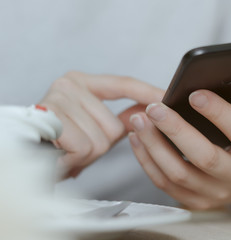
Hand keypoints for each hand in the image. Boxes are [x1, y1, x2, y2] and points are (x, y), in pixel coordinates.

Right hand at [39, 71, 163, 177]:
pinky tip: (63, 155)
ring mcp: (58, 99)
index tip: (169, 97)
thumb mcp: (96, 128)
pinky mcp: (51, 119)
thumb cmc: (63, 144)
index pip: (124, 84)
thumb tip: (150, 113)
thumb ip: (122, 118)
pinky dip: (77, 160)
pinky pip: (86, 148)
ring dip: (89, 154)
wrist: (28, 159)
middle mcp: (69, 84)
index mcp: (82, 82)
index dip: (148, 93)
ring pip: (103, 139)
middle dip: (103, 144)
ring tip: (70, 151)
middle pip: (115, 124)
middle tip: (80, 146)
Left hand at [128, 83, 230, 209]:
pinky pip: (167, 185)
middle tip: (155, 108)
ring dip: (155, 146)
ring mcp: (216, 193)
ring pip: (180, 174)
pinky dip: (149, 162)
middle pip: (205, 157)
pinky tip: (139, 139)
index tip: (194, 93)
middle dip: (177, 130)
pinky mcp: (197, 201)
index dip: (218, 112)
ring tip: (139, 119)